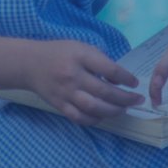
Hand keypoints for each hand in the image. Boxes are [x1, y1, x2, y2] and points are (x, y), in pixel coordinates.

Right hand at [19, 40, 141, 125]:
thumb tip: (119, 78)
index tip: (135, 83)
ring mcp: (65, 93)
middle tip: (137, 100)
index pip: (109, 70)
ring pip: (94, 108)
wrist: (30, 64)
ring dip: (113, 111)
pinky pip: (80, 118)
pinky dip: (95, 120)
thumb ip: (98, 60)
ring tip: (123, 109)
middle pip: (104, 92)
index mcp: (80, 57)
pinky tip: (103, 116)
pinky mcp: (60, 105)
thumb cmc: (59, 53)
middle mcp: (73, 76)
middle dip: (125, 98)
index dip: (126, 78)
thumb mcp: (80, 47)